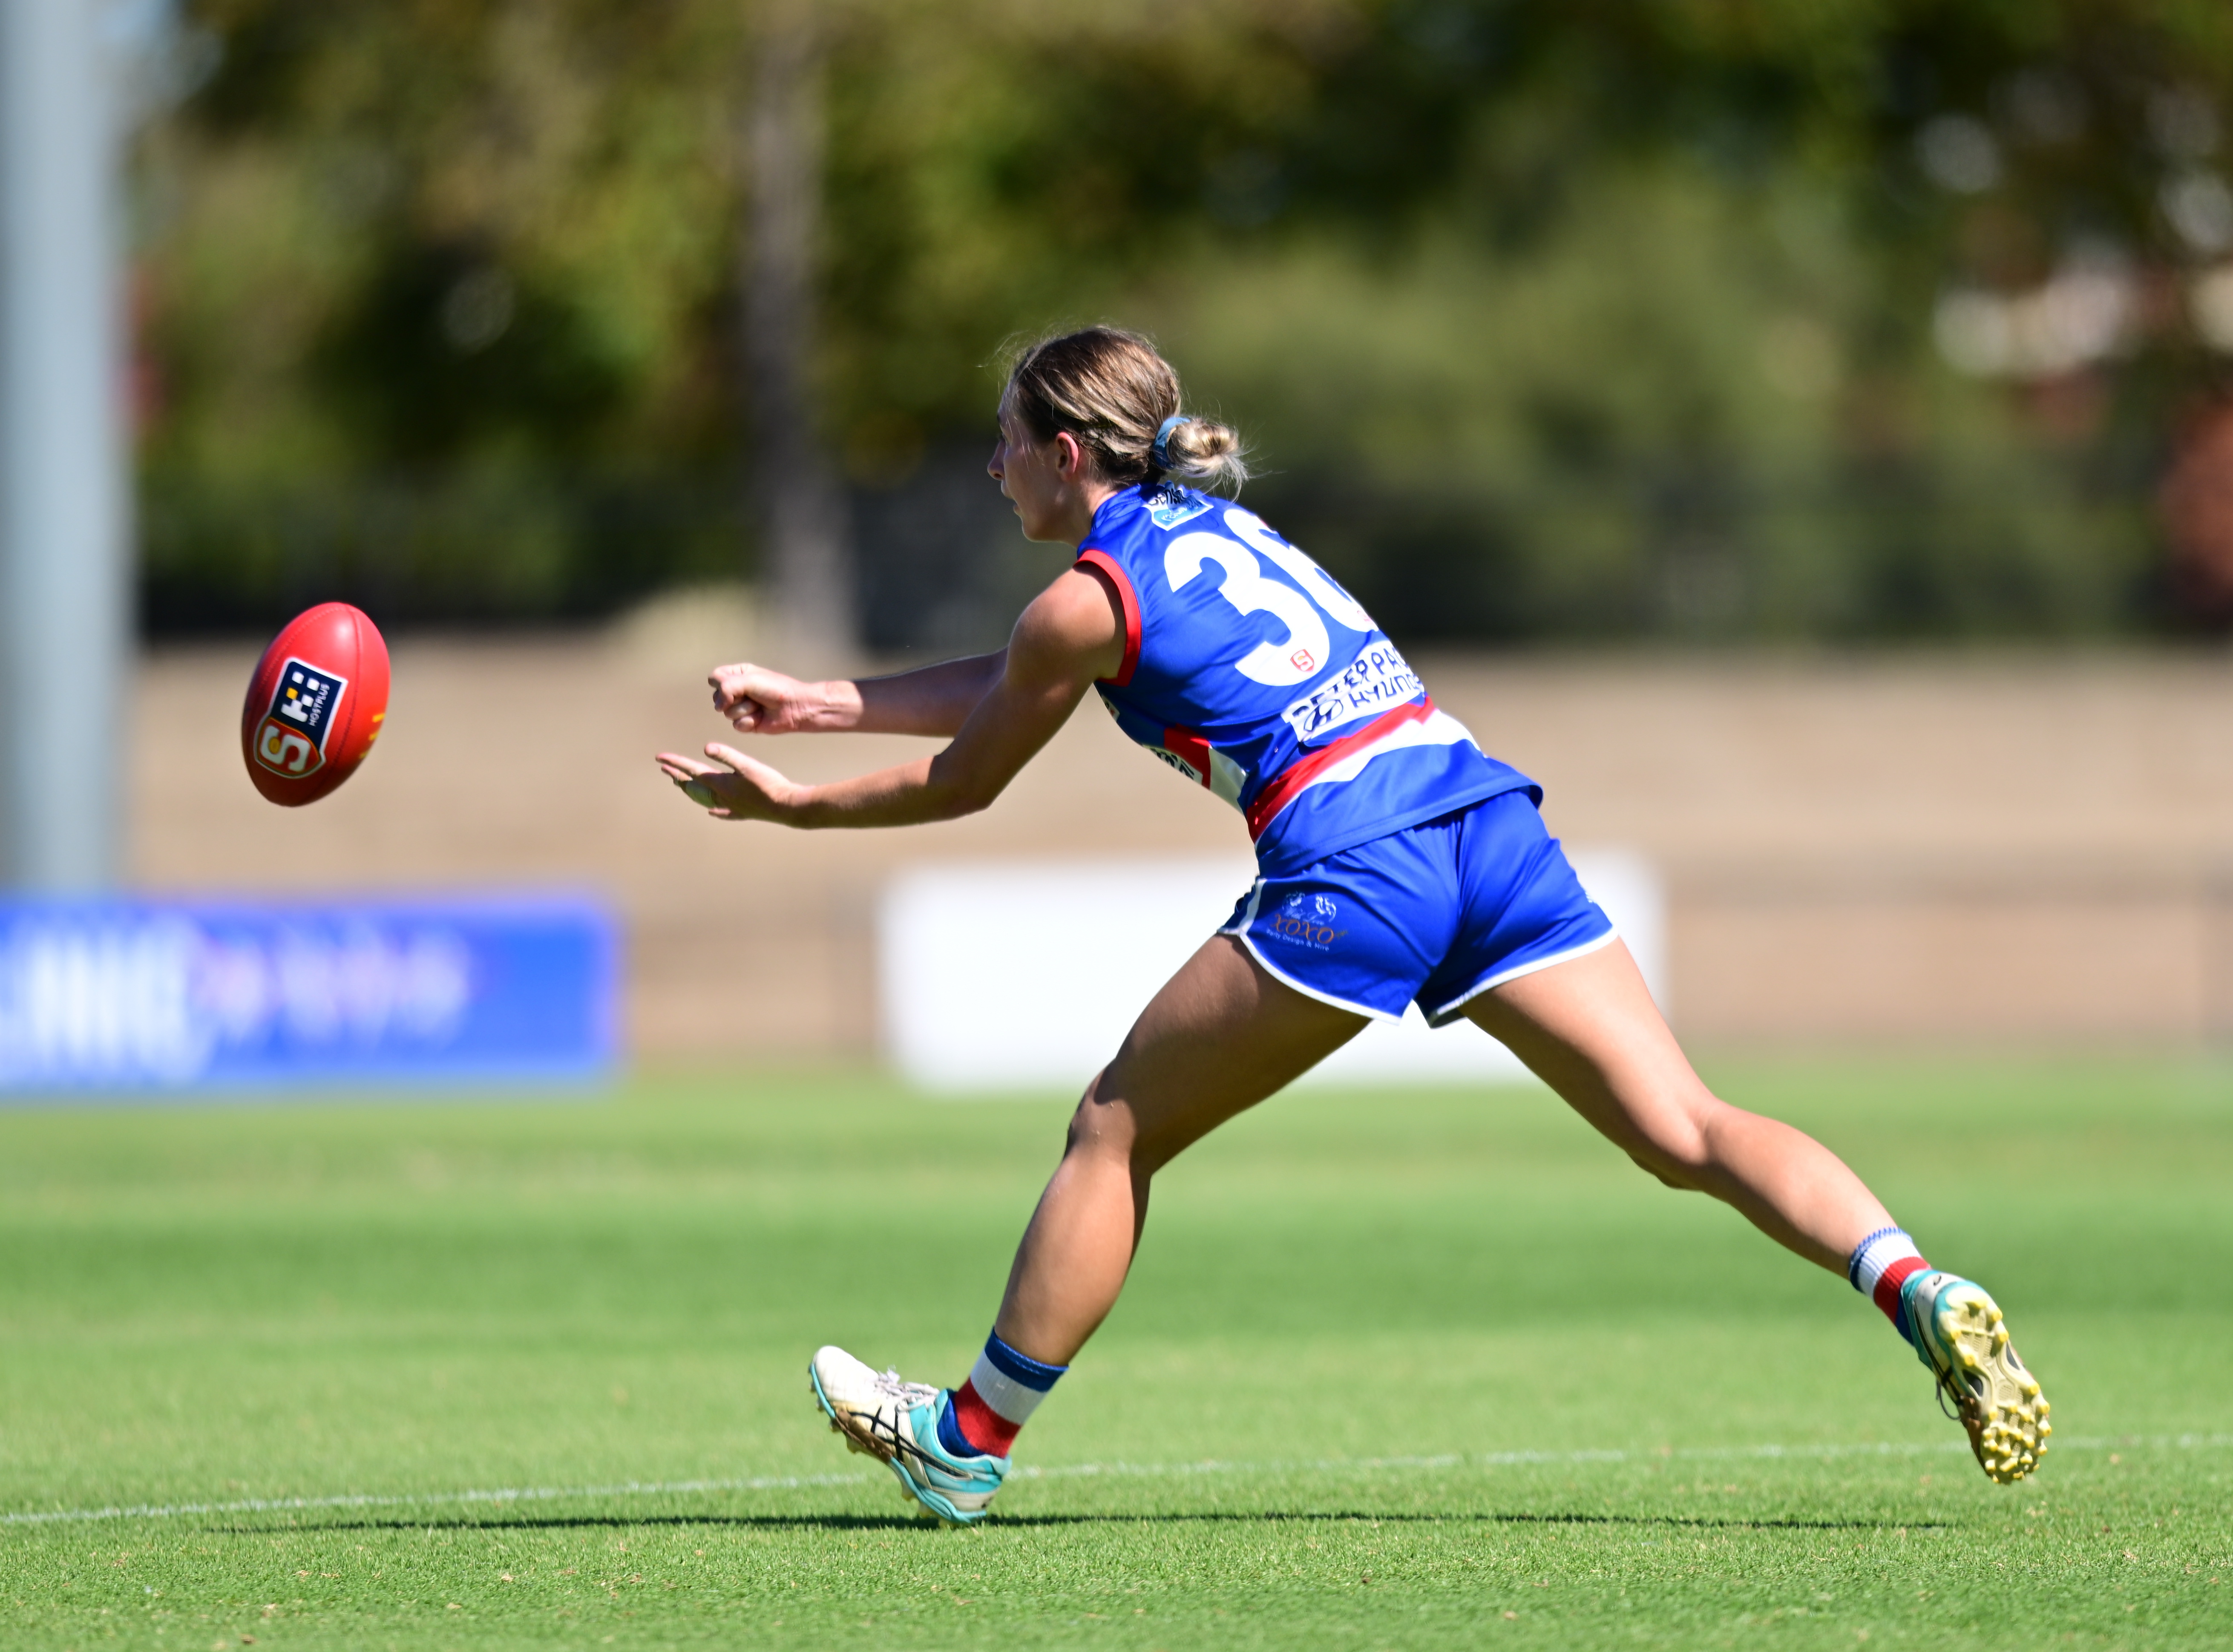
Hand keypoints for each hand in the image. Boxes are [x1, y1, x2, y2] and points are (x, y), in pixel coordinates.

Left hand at [654, 743, 800, 821]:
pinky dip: (713, 810)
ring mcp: (730, 807)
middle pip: (693, 786)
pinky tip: (711, 812)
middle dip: (678, 776)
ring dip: (690, 791)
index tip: (660, 758)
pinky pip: (721, 812)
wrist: (787, 807)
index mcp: (720, 783)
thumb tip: (706, 748)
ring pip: (703, 799)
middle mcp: (720, 797)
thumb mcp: (748, 765)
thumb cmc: (769, 784)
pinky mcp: (742, 813)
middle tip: (665, 770)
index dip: (675, 763)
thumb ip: (727, 756)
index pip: (692, 771)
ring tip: (680, 786)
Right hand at [710, 662, 851, 733]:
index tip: (739, 684)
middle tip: (754, 695)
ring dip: (745, 710)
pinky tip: (761, 717)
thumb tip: (718, 706)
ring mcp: (740, 707)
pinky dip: (749, 721)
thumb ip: (727, 686)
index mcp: (737, 674)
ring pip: (727, 713)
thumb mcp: (749, 680)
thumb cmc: (775, 689)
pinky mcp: (746, 722)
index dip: (721, 684)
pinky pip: (736, 725)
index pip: (714, 678)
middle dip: (735, 698)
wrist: (795, 707)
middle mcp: (736, 690)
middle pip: (717, 697)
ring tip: (760, 706)